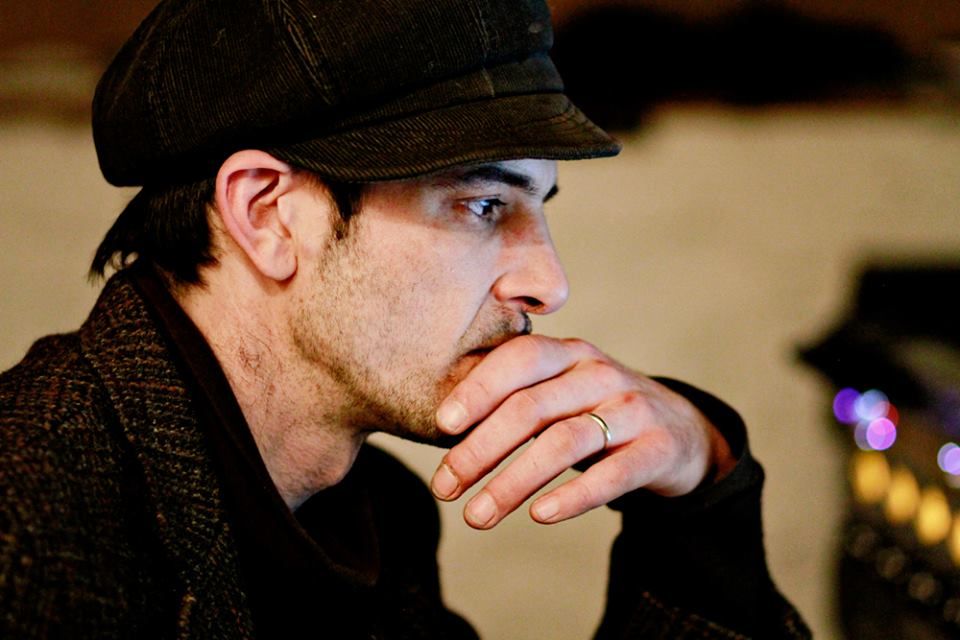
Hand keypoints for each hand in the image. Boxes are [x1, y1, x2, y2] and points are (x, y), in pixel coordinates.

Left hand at [429, 335, 734, 528]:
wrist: (681, 431)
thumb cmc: (596, 411)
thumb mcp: (560, 391)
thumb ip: (514, 396)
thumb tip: (442, 425)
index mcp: (568, 353)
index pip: (518, 359)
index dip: (478, 390)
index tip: (441, 426)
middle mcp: (599, 374)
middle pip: (531, 407)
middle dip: (480, 450)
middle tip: (446, 487)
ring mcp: (631, 410)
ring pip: (563, 443)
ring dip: (513, 483)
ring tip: (477, 516)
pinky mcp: (657, 449)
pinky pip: (611, 474)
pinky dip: (573, 496)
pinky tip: (540, 515)